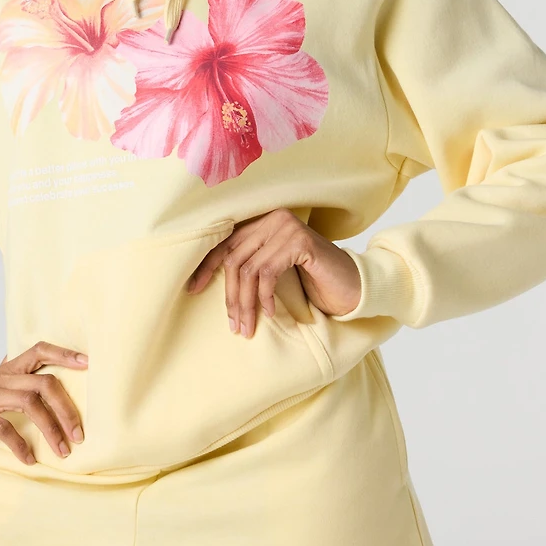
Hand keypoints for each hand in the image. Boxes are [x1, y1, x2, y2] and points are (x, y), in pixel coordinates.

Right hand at [0, 340, 89, 463]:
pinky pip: (2, 426)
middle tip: (79, 435)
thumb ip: (16, 375)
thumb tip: (39, 361)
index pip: (40, 349)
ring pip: (29, 403)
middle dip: (67, 409)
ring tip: (62, 451)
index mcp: (8, 369)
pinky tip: (29, 458)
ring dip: (50, 429)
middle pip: (44, 383)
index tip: (88, 363)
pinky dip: (19, 444)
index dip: (65, 353)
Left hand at [185, 208, 361, 337]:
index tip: (192, 289)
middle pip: (234, 257)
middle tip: (233, 325)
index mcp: (263, 221)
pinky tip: (269, 313)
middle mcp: (273, 218)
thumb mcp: (274, 272)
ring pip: (249, 268)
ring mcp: (287, 227)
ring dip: (245, 302)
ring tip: (247, 327)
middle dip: (230, 295)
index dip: (205, 266)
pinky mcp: (300, 241)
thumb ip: (250, 266)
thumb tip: (208, 281)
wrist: (353, 286)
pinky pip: (268, 272)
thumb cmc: (312, 282)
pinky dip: (265, 296)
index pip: (225, 242)